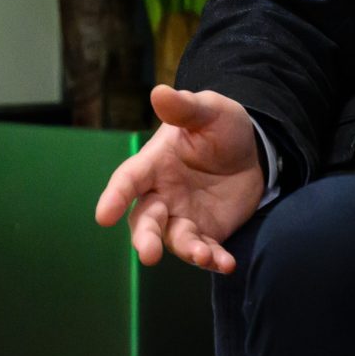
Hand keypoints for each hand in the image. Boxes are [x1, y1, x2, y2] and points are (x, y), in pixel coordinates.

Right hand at [92, 84, 264, 273]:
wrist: (252, 149)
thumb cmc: (220, 127)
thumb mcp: (209, 110)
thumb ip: (185, 107)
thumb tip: (160, 91)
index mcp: (153, 164)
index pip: (128, 180)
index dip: (114, 197)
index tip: (102, 216)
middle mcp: (161, 195)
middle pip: (144, 220)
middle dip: (144, 237)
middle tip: (149, 254)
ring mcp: (182, 216)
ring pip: (174, 240)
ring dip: (186, 250)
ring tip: (203, 256)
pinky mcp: (206, 232)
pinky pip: (205, 250)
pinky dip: (213, 259)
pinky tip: (226, 264)